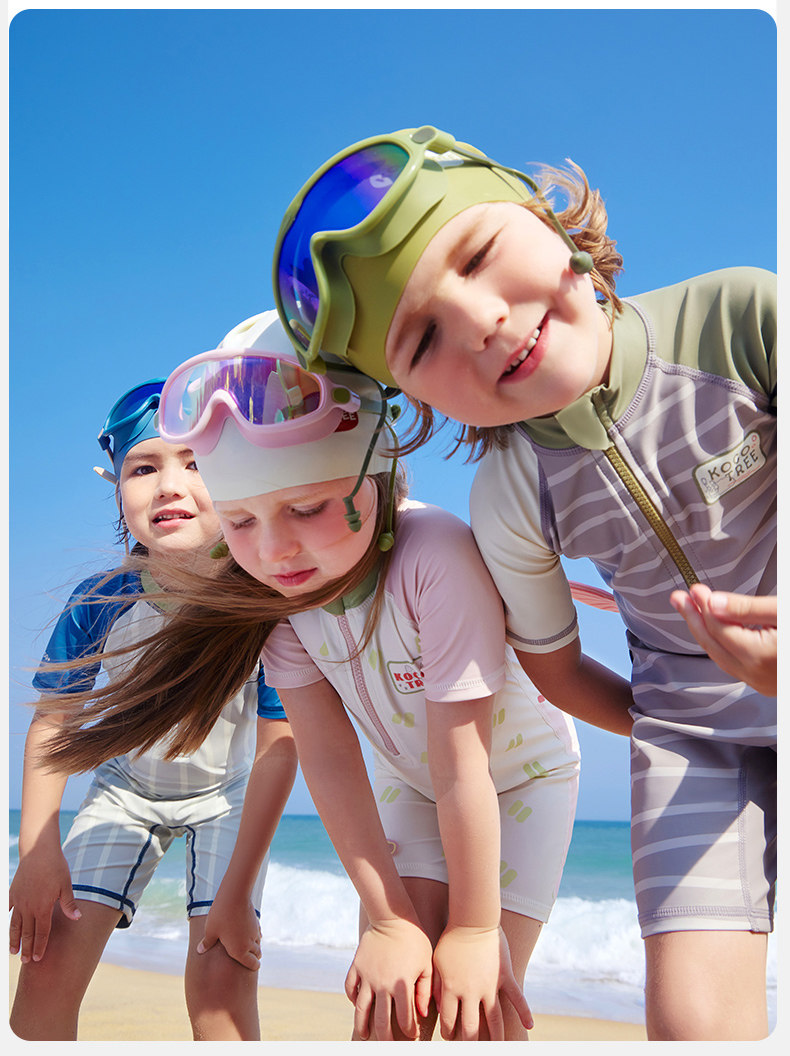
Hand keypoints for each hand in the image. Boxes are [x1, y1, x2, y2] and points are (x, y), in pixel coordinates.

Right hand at [9, 847, 80, 962]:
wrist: (38, 850)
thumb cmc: (55, 866)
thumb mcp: (66, 885)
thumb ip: (68, 904)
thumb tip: (76, 918)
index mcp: (43, 907)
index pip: (42, 932)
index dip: (40, 946)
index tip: (38, 958)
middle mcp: (29, 907)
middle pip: (27, 933)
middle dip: (27, 948)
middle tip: (26, 961)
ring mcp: (18, 900)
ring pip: (14, 925)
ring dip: (14, 939)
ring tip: (13, 952)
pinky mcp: (12, 893)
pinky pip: (8, 909)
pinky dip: (7, 919)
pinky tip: (7, 928)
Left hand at [196, 889, 261, 970]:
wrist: (234, 896)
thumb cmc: (220, 915)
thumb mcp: (211, 930)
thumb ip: (207, 943)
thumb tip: (199, 951)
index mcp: (239, 951)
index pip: (253, 964)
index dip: (254, 966)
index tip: (253, 967)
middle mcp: (249, 943)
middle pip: (257, 955)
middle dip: (255, 958)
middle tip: (250, 959)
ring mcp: (254, 932)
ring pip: (259, 944)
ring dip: (255, 946)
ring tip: (248, 947)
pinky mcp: (256, 921)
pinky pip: (258, 933)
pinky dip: (255, 935)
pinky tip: (249, 932)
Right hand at [344, 918, 432, 1040]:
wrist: (393, 916)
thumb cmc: (415, 940)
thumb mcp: (427, 964)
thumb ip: (426, 990)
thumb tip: (423, 1013)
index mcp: (402, 985)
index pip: (406, 1018)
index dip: (409, 1030)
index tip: (412, 1037)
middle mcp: (383, 984)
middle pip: (381, 1020)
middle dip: (385, 1037)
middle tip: (387, 1046)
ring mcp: (367, 976)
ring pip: (361, 1009)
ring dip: (362, 1025)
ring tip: (364, 1036)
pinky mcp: (357, 966)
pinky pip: (350, 987)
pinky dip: (351, 998)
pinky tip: (356, 1005)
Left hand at [432, 925, 532, 1040]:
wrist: (472, 919)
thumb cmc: (450, 940)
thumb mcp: (436, 962)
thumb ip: (436, 987)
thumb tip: (436, 1010)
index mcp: (452, 989)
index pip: (450, 1021)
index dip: (449, 1033)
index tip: (450, 1037)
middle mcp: (471, 991)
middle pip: (472, 1027)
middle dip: (470, 1042)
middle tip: (472, 1049)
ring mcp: (490, 985)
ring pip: (494, 1019)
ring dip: (496, 1036)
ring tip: (498, 1047)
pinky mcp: (505, 976)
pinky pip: (517, 997)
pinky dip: (525, 1012)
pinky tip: (529, 1026)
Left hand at [670, 585, 776, 694]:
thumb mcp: (781, 612)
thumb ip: (746, 609)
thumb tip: (712, 603)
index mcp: (759, 655)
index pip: (718, 627)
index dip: (703, 606)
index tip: (696, 589)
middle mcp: (756, 674)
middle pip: (712, 644)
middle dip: (693, 619)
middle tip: (679, 599)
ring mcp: (760, 682)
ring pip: (719, 656)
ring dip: (703, 632)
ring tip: (691, 611)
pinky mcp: (765, 683)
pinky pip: (731, 664)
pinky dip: (718, 646)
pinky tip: (713, 632)